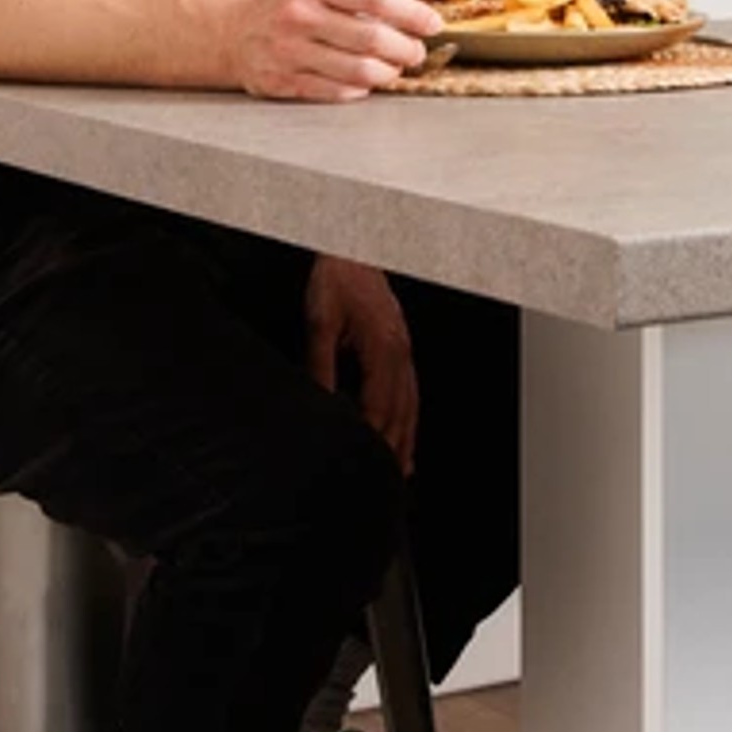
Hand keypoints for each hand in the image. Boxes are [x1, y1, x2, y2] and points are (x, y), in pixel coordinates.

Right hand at [234, 0, 441, 100]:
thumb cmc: (288, 4)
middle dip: (405, 48)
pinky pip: (333, 90)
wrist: (234, 32)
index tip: (432, 23)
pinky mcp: (282, 80)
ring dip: (386, 72)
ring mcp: (289, 51)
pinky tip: (366, 80)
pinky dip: (358, 88)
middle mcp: (299, 16)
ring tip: (395, 67)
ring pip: (356, 69)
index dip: (411, 12)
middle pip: (370, 37)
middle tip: (416, 51)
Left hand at [304, 256, 416, 470]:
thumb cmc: (336, 278)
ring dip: (407, 439)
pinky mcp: (401, 346)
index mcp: (382, 347)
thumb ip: (320, 363)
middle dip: (394, 450)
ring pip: (411, 404)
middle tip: (385, 484)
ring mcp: (405, 349)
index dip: (373, 439)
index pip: (379, 406)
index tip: (364, 466)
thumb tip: (320, 402)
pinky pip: (411, 390)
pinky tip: (406, 433)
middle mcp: (400, 351)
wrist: (352, 248)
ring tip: (401, 472)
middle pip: (401, 412)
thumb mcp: (320, 320)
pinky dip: (411, 417)